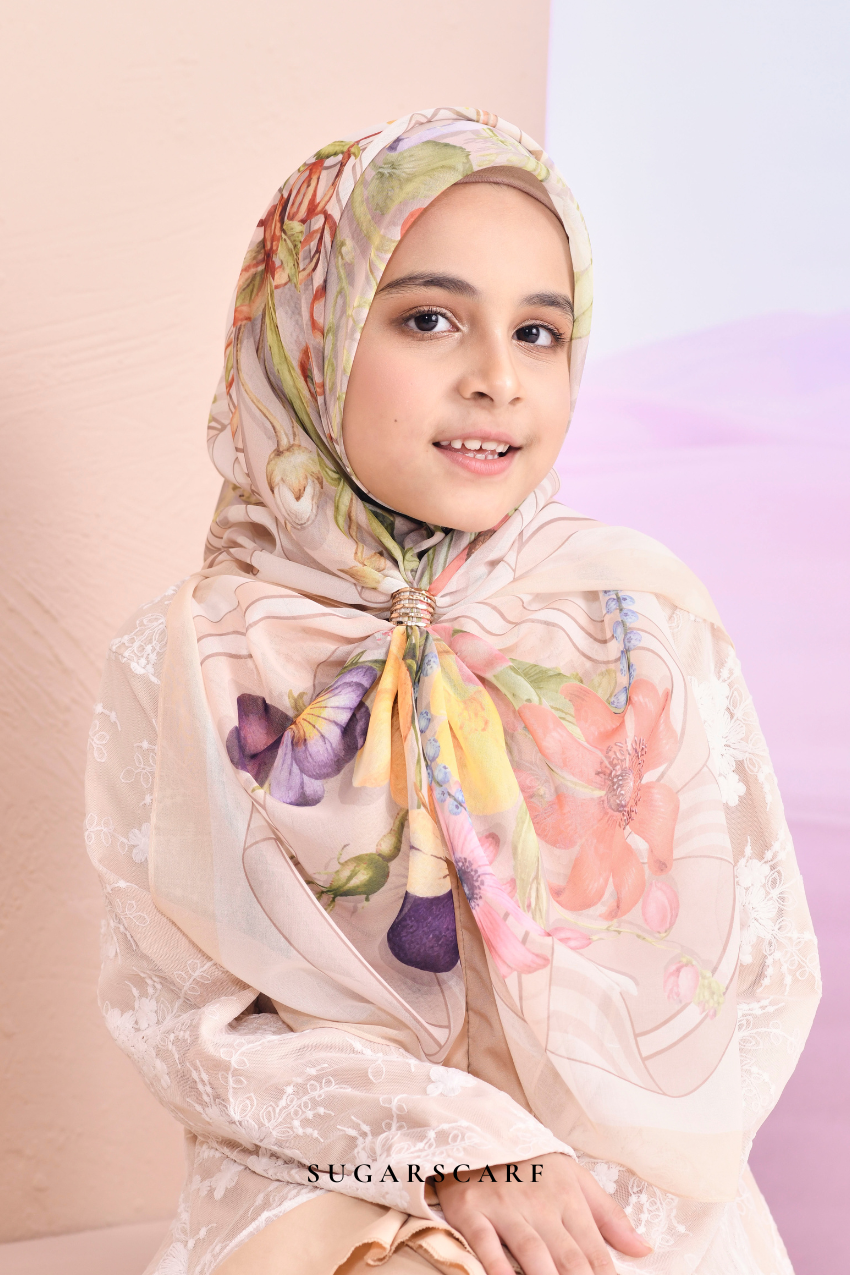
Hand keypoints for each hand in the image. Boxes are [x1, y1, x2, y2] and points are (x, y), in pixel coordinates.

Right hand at [435, 1152, 651, 1274]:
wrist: (479, 1131)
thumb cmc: (533, 1165)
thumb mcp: (574, 1179)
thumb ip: (608, 1216)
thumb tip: (643, 1249)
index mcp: (568, 1197)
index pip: (595, 1252)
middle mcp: (539, 1203)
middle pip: (568, 1259)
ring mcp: (505, 1207)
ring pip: (532, 1252)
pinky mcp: (472, 1209)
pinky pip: (485, 1243)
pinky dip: (497, 1267)